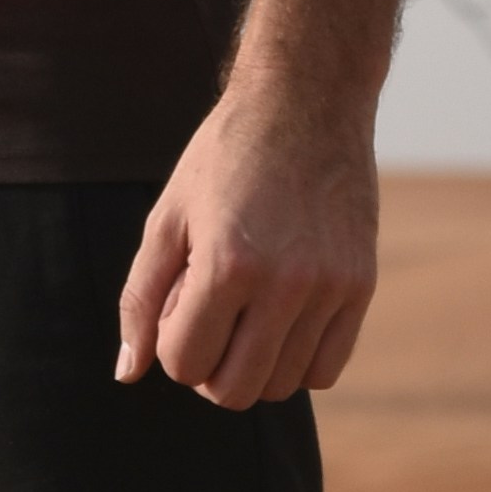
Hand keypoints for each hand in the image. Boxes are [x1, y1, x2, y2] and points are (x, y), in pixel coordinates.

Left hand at [116, 84, 380, 409]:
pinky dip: (295, 361)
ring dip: (251, 365)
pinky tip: (279, 322)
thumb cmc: (226, 156)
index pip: (186, 363)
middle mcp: (285, 283)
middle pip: (236, 390)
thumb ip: (141, 297)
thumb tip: (129, 373)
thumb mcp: (168, 217)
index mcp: (227, 264)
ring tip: (243, 315)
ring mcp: (330, 287)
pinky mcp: (361, 285)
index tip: (177, 307)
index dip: (171, 345)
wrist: (307, 101)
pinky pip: (325, 368)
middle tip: (206, 325)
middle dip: (207, 371)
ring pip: (282, 386)